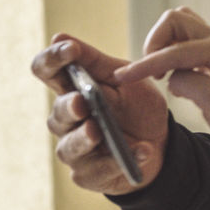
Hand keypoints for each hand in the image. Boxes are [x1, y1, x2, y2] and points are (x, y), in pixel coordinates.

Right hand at [31, 33, 168, 194]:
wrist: (162, 142)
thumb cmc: (137, 106)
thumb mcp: (124, 78)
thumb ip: (95, 62)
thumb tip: (59, 36)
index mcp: (72, 89)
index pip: (47, 71)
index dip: (52, 60)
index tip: (69, 49)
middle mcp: (66, 120)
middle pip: (57, 112)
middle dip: (69, 107)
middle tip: (82, 103)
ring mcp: (74, 149)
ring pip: (70, 145)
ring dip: (84, 138)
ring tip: (98, 131)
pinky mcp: (88, 173)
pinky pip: (98, 169)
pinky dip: (120, 161)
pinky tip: (143, 151)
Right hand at [113, 7, 209, 155]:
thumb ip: (187, 82)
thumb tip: (169, 74)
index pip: (177, 50)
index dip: (147, 63)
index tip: (125, 76)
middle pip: (175, 20)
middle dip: (155, 42)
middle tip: (150, 72)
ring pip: (178, 26)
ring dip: (162, 45)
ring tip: (161, 74)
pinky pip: (181, 41)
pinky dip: (169, 53)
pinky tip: (172, 76)